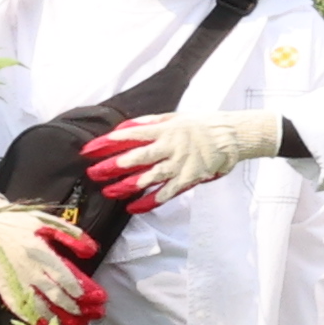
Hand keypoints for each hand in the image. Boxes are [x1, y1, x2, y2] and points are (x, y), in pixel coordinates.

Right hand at [0, 201, 106, 324]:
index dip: (77, 289)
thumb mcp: (46, 221)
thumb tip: (91, 250)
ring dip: (56, 316)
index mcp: (41, 252)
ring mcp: (15, 280)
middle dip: (72, 307)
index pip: (63, 276)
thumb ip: (71, 235)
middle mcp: (29, 269)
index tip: (91, 297)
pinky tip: (42, 323)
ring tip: (72, 323)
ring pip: (38, 304)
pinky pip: (18, 306)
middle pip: (54, 293)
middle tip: (87, 315)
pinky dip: (31, 317)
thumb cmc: (17, 222)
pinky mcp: (3, 287)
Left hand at [84, 106, 290, 210]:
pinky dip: (149, 201)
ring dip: (126, 185)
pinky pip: (166, 193)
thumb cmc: (203, 125)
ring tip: (109, 191)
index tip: (90, 149)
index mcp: (165, 129)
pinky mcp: (189, 178)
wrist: (233, 135)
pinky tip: (133, 207)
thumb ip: (149, 123)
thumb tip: (123, 128)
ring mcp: (180, 164)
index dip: (108, 142)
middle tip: (93, 173)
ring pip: (148, 177)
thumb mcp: (175, 117)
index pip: (131, 135)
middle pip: (136, 158)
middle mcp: (170, 146)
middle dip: (112, 166)